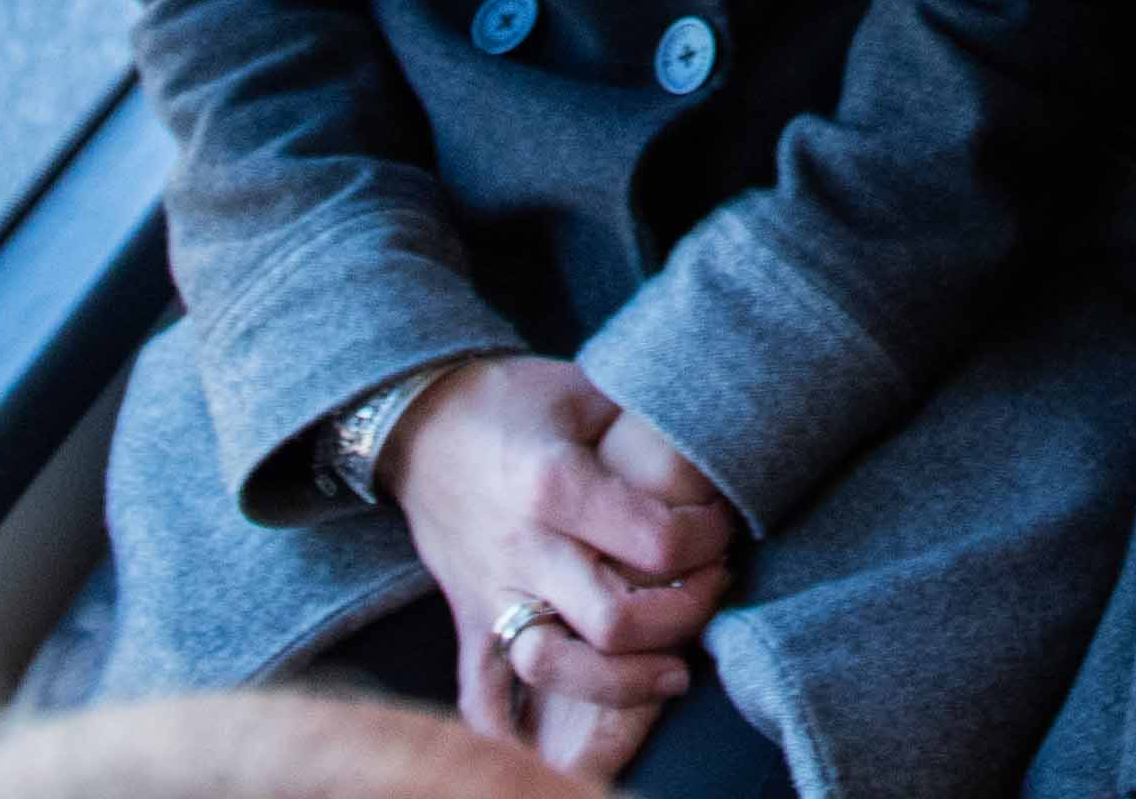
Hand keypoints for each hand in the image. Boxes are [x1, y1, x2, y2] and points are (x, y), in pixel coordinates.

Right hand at [379, 355, 737, 775]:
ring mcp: (491, 593)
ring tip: (673, 670)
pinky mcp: (468, 620)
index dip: (705, 539)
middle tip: (710, 586)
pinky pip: (481, 694)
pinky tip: (556, 743)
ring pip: (556, 668)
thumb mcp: (584, 392)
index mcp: (554, 486)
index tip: (718, 526)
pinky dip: (511, 730)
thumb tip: (712, 461)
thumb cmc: (512, 399)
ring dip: (624, 681)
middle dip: (683, 613)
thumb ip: (642, 430)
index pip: (654, 542)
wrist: (418, 418)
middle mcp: (522, 549)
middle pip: (615, 620)